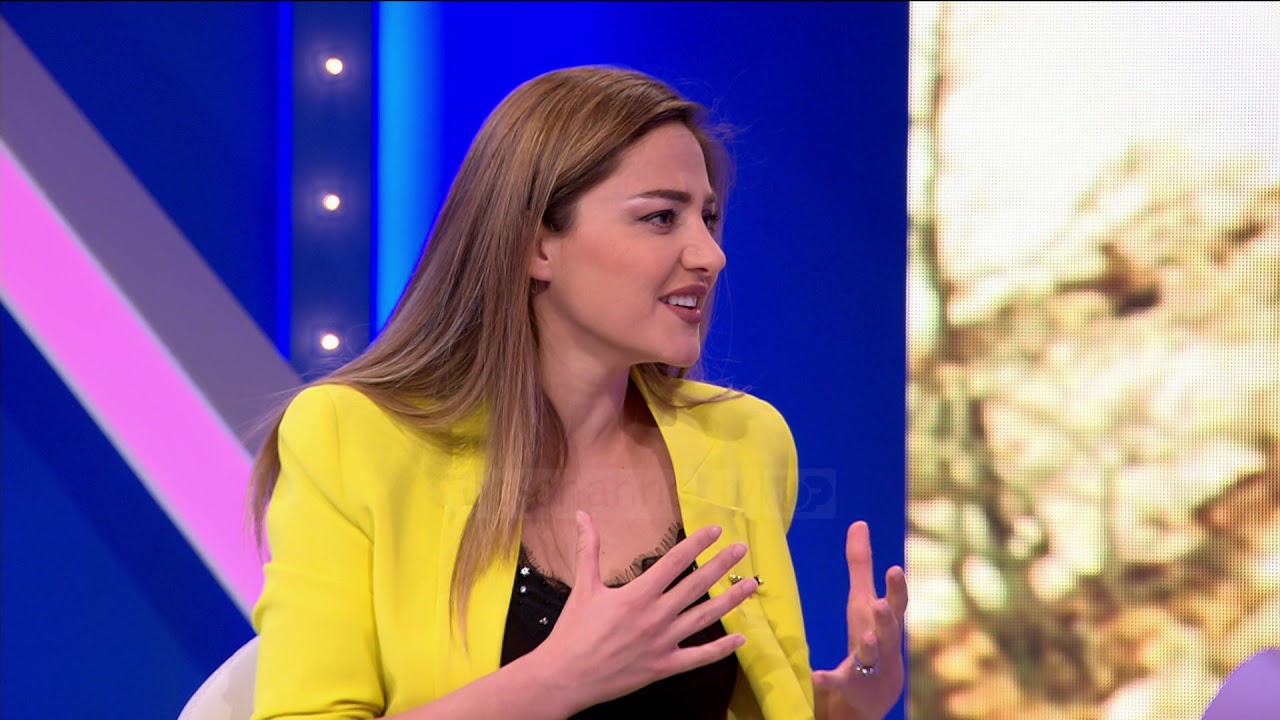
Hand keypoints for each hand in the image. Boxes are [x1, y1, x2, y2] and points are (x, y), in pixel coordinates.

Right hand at [534, 511, 757, 712]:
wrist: (565, 677)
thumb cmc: (573, 631)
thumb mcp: (582, 587)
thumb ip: (588, 549)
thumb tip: (582, 515)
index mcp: (637, 595)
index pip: (674, 562)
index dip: (697, 544)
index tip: (715, 531)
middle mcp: (656, 616)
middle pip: (696, 585)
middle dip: (721, 565)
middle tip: (741, 549)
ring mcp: (663, 643)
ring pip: (705, 618)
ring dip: (731, 601)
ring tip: (752, 585)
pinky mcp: (664, 667)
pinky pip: (698, 657)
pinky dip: (721, 649)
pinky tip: (741, 638)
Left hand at [812, 521, 908, 719]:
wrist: (875, 691)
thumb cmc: (871, 634)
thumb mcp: (864, 598)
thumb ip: (862, 563)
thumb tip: (859, 522)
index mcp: (885, 620)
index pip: (897, 603)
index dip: (897, 587)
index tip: (895, 569)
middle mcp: (882, 642)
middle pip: (889, 630)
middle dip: (886, 618)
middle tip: (881, 604)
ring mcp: (870, 665)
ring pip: (871, 656)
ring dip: (868, 648)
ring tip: (864, 638)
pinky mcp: (851, 684)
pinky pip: (840, 681)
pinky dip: (829, 678)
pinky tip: (816, 675)